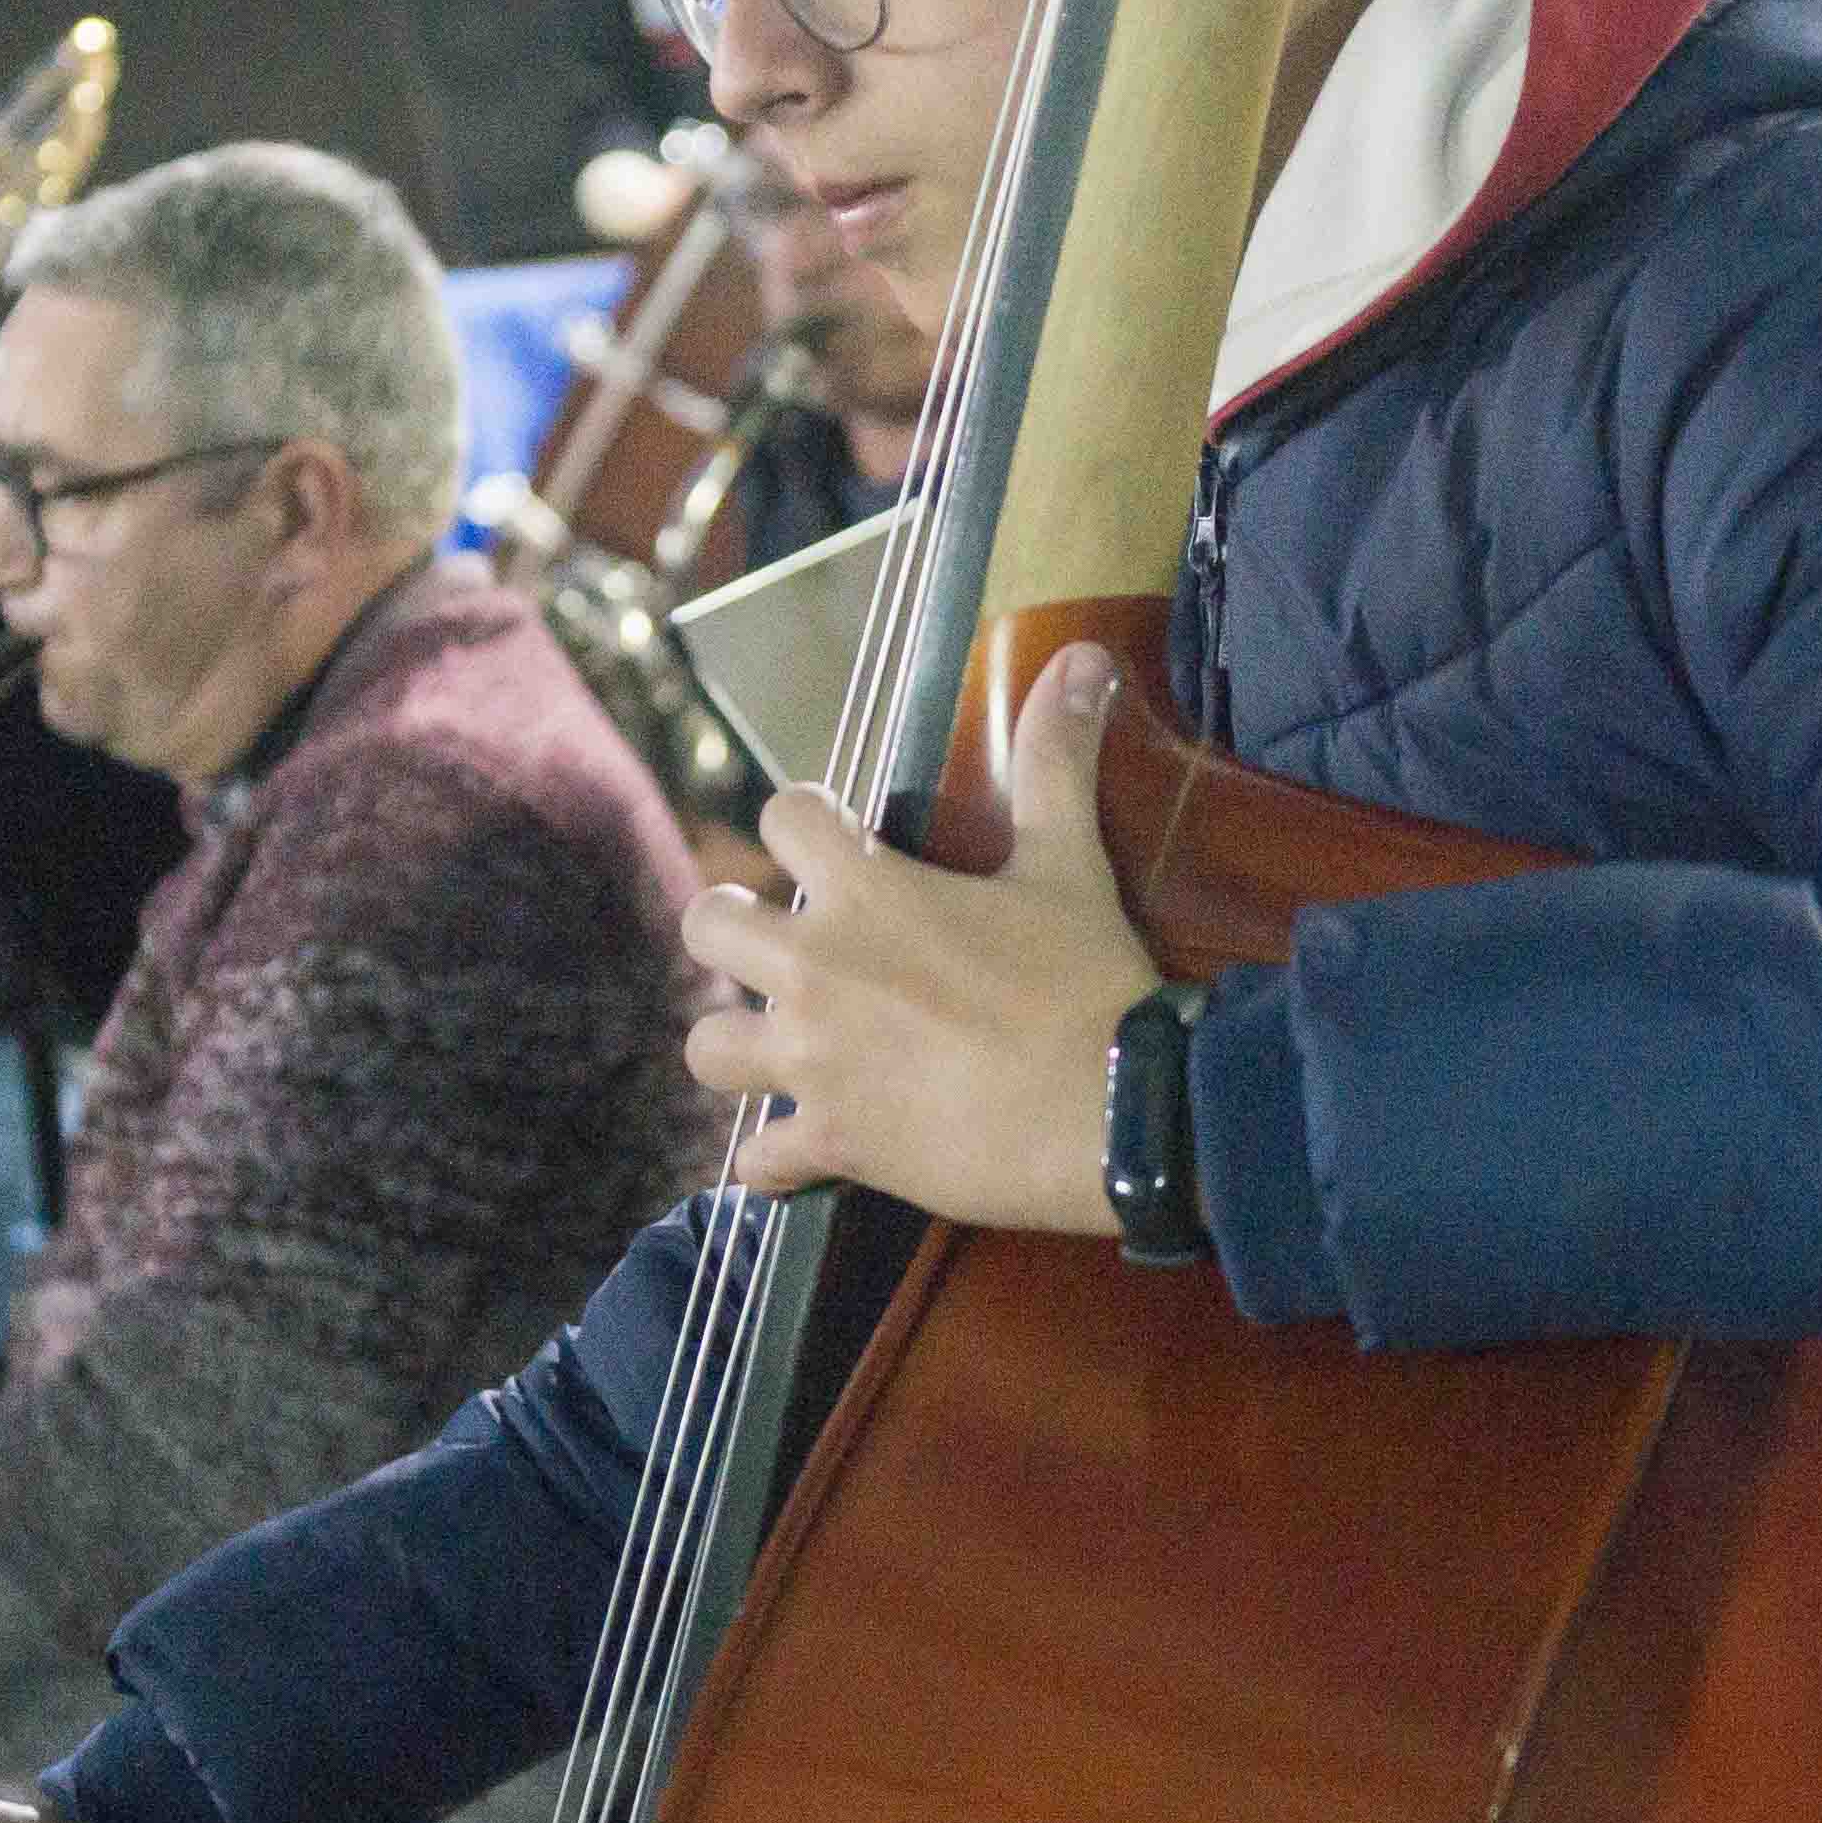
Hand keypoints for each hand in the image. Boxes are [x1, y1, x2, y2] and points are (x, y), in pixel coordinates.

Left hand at [683, 641, 1157, 1233]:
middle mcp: (817, 970)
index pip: (782, 816)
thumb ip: (1056, 760)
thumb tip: (1082, 657)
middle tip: (787, 946)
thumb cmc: (1089, 982)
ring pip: (708, 1049)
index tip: (836, 843)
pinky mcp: (833, 1143)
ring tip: (783, 1046)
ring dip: (739, 1045)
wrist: (1114, 1112)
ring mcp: (814, 1062)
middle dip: (734, 927)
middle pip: (707, 924)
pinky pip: (759, 1165)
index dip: (806, 823)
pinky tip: (812, 1148)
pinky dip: (779, 1160)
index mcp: (866, 890)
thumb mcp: (1070, 862)